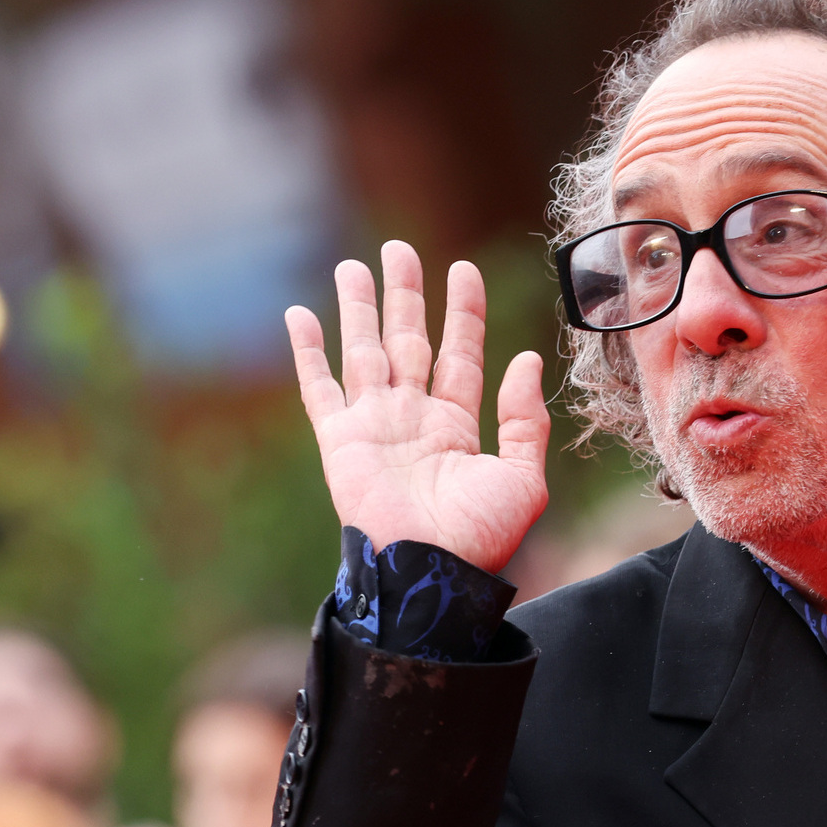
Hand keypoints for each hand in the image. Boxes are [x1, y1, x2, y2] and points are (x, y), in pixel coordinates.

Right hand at [286, 241, 550, 573]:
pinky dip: (308, 351)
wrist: (432, 575)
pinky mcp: (339, 440)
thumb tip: (526, 360)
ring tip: (354, 266)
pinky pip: (319, 387)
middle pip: (407, 341)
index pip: (459, 354)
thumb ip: (524, 420)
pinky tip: (300, 315)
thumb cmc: (480, 538)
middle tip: (398, 250)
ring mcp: (374, 426)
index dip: (462, 313)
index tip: (463, 271)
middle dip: (404, 295)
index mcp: (457, 426)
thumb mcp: (524, 478)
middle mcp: (413, 418)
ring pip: (364, 351)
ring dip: (358, 309)